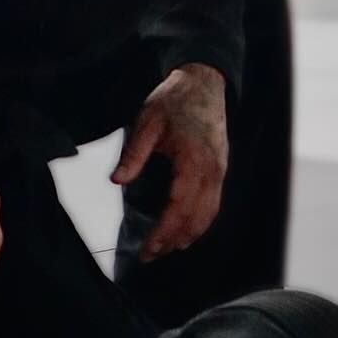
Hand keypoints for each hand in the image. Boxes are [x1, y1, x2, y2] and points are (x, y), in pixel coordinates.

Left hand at [111, 62, 228, 260]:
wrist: (203, 82)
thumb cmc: (174, 100)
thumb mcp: (147, 122)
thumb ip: (134, 154)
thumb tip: (116, 180)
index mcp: (193, 159)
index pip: (179, 206)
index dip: (164, 231)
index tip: (148, 248)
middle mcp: (212, 170)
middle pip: (196, 217)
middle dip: (173, 240)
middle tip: (150, 256)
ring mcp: (220, 170)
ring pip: (209, 214)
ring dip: (188, 235)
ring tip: (166, 249)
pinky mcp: (221, 169)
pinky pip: (214, 204)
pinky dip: (201, 222)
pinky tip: (186, 232)